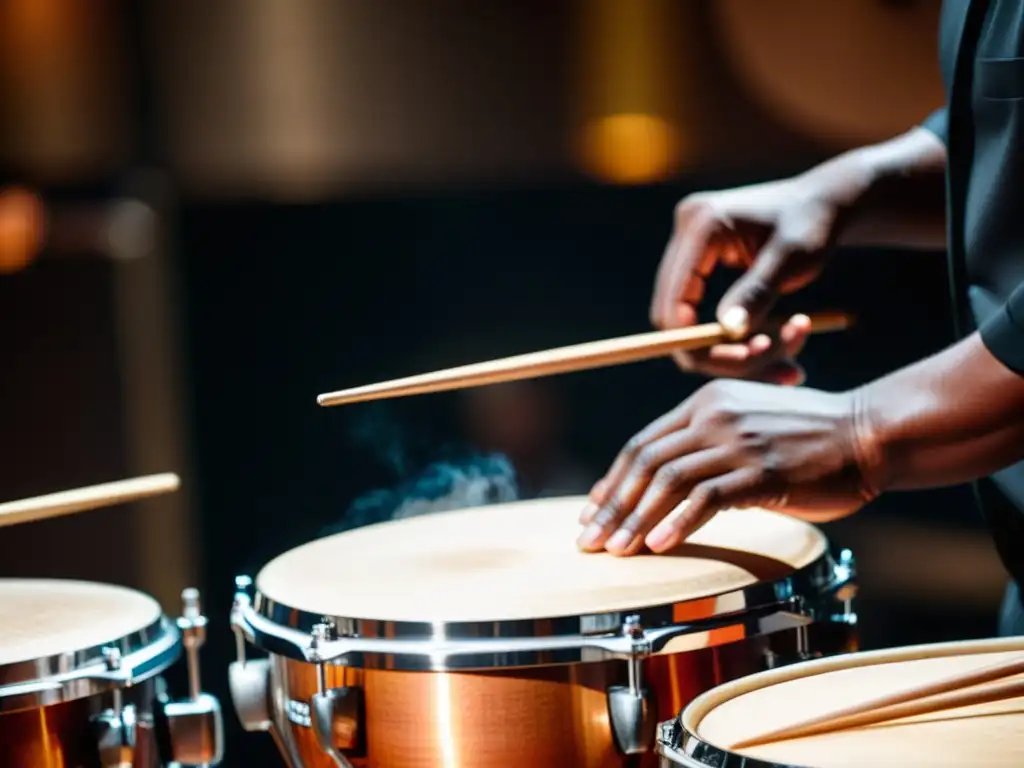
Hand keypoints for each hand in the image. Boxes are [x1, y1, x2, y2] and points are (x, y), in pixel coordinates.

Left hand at [577, 379, 876, 555]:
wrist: (868, 432)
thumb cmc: (809, 439)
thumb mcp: (748, 427)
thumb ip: (707, 448)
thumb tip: (666, 491)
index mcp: (705, 401)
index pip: (642, 443)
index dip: (613, 482)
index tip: (593, 512)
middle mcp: (713, 414)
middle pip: (645, 462)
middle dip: (612, 506)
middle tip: (589, 540)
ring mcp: (736, 440)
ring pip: (667, 480)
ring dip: (635, 520)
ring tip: (614, 550)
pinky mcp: (760, 469)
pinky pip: (705, 497)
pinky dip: (676, 523)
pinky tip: (657, 546)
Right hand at [652, 177, 844, 383]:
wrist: (825, 203)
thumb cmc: (815, 224)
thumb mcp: (793, 259)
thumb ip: (757, 292)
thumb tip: (727, 331)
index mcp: (702, 223)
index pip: (675, 294)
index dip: (692, 336)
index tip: (737, 360)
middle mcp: (685, 230)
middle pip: (672, 312)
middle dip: (712, 348)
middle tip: (765, 364)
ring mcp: (688, 245)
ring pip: (684, 318)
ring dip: (726, 347)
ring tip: (781, 359)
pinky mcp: (697, 260)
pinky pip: (698, 310)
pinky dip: (729, 335)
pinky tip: (771, 344)